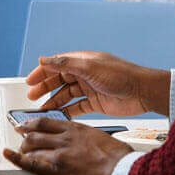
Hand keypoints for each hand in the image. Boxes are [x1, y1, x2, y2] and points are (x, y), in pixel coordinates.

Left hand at [3, 118, 129, 174]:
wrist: (122, 171)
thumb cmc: (118, 157)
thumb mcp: (99, 137)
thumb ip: (84, 137)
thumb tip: (80, 142)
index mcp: (74, 129)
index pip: (45, 122)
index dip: (31, 123)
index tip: (25, 125)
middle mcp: (63, 139)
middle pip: (34, 134)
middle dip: (25, 138)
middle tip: (21, 140)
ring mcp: (58, 154)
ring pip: (31, 148)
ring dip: (23, 151)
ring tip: (21, 153)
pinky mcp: (57, 170)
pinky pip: (30, 163)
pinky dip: (16, 158)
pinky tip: (8, 155)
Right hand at [27, 51, 168, 117]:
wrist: (144, 93)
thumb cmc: (121, 76)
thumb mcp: (90, 68)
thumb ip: (65, 64)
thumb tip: (43, 59)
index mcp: (82, 61)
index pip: (56, 65)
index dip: (42, 72)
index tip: (29, 80)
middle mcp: (85, 74)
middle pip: (59, 80)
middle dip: (45, 88)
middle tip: (32, 97)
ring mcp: (90, 89)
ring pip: (66, 95)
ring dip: (54, 101)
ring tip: (43, 110)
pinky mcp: (96, 103)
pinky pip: (77, 107)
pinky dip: (67, 111)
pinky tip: (59, 116)